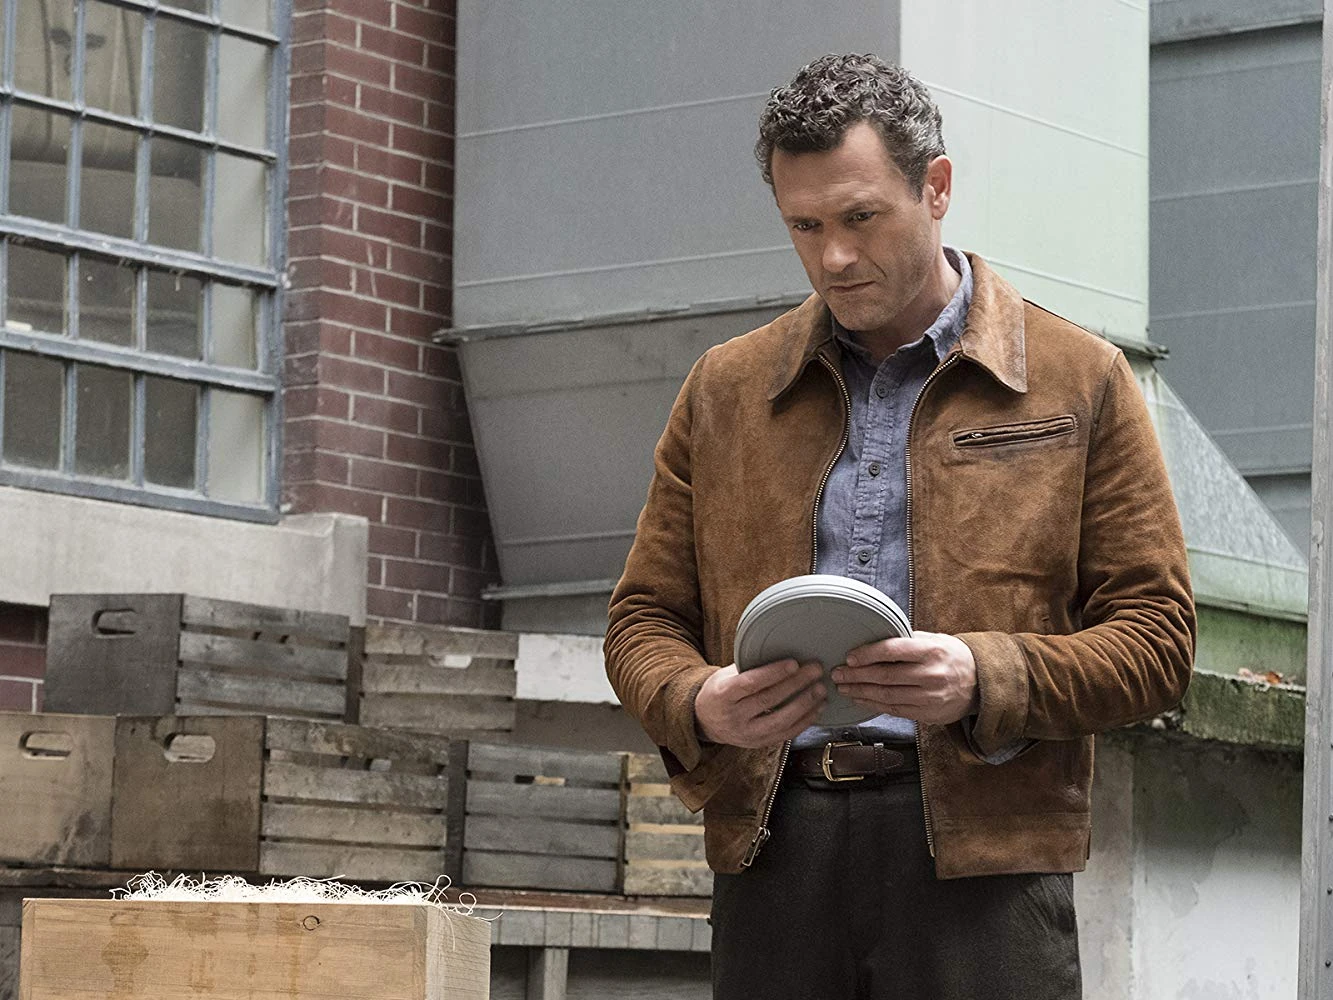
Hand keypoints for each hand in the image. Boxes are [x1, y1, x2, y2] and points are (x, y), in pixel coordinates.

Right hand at [694, 659, 826, 747]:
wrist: (705, 722)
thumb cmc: (719, 692)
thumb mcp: (725, 676)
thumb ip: (748, 668)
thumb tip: (781, 651)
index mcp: (722, 695)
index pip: (750, 683)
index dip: (773, 673)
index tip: (794, 663)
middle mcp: (733, 717)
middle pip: (769, 700)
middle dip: (796, 684)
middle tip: (815, 670)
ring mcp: (746, 733)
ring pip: (780, 720)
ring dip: (804, 705)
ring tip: (820, 690)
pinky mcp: (758, 744)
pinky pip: (785, 734)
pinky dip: (804, 721)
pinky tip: (816, 709)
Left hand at [831, 632, 978, 724]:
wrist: (981, 683)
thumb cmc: (952, 656)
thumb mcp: (935, 640)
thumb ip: (908, 639)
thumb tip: (875, 635)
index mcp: (932, 651)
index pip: (893, 651)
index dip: (868, 654)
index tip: (849, 657)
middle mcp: (931, 674)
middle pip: (885, 676)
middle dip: (856, 676)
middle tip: (837, 674)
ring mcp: (930, 697)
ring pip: (887, 696)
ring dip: (860, 692)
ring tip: (843, 687)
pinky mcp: (928, 713)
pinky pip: (895, 710)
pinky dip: (874, 705)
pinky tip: (860, 699)